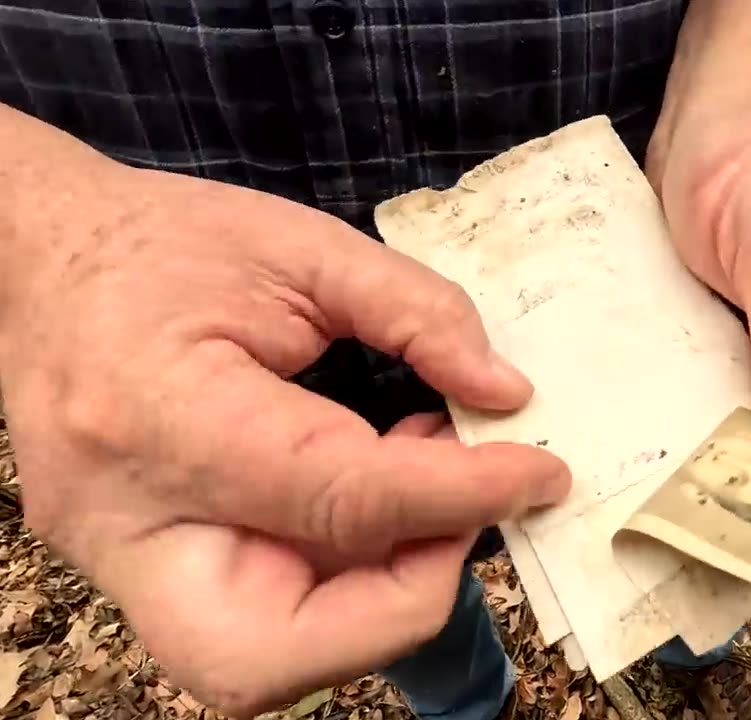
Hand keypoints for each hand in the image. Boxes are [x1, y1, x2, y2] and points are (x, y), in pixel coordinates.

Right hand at [0, 159, 570, 717]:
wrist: (39, 264)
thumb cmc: (163, 245)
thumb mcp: (300, 246)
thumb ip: (416, 314)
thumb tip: (506, 397)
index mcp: (163, 413)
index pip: (338, 500)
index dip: (462, 496)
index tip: (541, 473)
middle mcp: (126, 519)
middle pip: (269, 654)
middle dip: (400, 604)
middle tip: (464, 520)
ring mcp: (117, 560)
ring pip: (255, 666)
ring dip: (372, 605)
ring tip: (424, 501)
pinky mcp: (130, 573)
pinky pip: (251, 624)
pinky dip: (336, 588)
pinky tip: (373, 506)